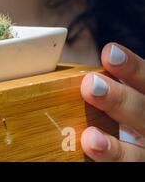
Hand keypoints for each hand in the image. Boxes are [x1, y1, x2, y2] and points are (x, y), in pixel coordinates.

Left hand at [80, 43, 144, 161]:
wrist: (141, 146)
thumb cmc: (128, 118)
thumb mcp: (128, 99)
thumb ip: (107, 88)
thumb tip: (80, 72)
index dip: (132, 67)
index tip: (109, 52)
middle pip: (143, 112)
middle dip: (118, 99)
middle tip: (90, 85)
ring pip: (137, 154)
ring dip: (114, 147)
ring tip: (91, 138)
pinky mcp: (138, 166)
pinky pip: (127, 167)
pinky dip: (111, 160)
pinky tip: (93, 150)